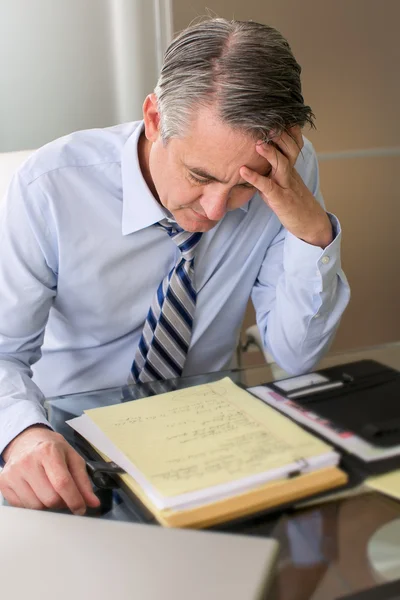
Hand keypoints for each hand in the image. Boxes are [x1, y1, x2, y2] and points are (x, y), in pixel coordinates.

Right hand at [0, 425, 99, 513]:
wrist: (27, 440)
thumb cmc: (52, 449)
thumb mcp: (72, 458)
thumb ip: (83, 481)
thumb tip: (92, 503)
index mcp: (48, 451)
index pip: (62, 483)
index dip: (74, 500)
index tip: (81, 508)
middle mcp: (28, 461)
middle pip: (50, 499)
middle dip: (62, 502)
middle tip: (65, 496)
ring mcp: (13, 473)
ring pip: (36, 507)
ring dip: (47, 505)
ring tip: (50, 491)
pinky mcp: (3, 483)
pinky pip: (22, 507)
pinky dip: (34, 505)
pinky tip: (37, 491)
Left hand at [240, 127, 332, 248]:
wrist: (310, 223)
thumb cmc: (293, 200)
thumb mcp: (284, 180)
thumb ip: (272, 166)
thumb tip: (255, 152)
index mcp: (291, 166)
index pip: (293, 141)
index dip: (286, 128)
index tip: (274, 112)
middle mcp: (290, 172)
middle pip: (290, 148)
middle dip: (279, 134)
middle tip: (266, 120)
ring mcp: (286, 185)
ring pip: (282, 164)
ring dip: (270, 152)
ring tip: (256, 143)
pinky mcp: (280, 199)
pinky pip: (268, 187)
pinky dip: (255, 178)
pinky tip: (243, 171)